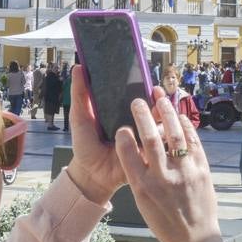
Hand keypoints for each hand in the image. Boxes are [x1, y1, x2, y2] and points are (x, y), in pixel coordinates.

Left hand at [66, 68, 164, 204]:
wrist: (89, 174)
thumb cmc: (85, 145)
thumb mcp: (80, 117)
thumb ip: (80, 94)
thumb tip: (78, 67)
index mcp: (120, 112)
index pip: (136, 95)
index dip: (144, 86)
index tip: (147, 78)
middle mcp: (135, 123)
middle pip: (153, 107)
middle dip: (159, 99)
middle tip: (157, 92)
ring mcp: (143, 138)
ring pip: (160, 123)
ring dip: (163, 115)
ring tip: (159, 110)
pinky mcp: (147, 153)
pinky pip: (159, 144)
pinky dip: (162, 136)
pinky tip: (161, 130)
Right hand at [114, 97, 222, 241]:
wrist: (194, 239)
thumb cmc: (164, 220)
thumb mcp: (142, 201)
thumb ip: (138, 174)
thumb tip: (136, 145)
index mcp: (143, 188)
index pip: (128, 154)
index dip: (123, 136)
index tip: (122, 126)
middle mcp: (164, 178)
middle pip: (151, 138)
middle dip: (143, 115)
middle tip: (137, 101)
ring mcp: (185, 172)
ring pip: (176, 134)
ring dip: (167, 112)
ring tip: (160, 98)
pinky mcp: (203, 170)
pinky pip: (194, 142)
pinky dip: (187, 126)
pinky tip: (180, 117)